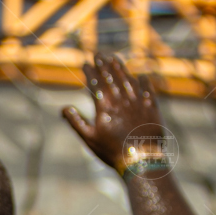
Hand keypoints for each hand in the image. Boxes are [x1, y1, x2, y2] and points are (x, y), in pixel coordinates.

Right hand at [62, 53, 163, 173]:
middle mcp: (121, 100)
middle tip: (98, 54)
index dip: (89, 72)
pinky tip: (140, 75)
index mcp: (105, 106)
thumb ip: (75, 122)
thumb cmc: (112, 151)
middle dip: (103, 64)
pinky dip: (143, 81)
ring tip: (114, 58)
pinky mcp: (151, 107)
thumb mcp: (89, 139)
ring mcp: (138, 102)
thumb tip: (64, 108)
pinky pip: (147, 89)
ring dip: (120, 67)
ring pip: (128, 79)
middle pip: (111, 77)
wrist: (141, 160)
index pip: (95, 83)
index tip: (85, 63)